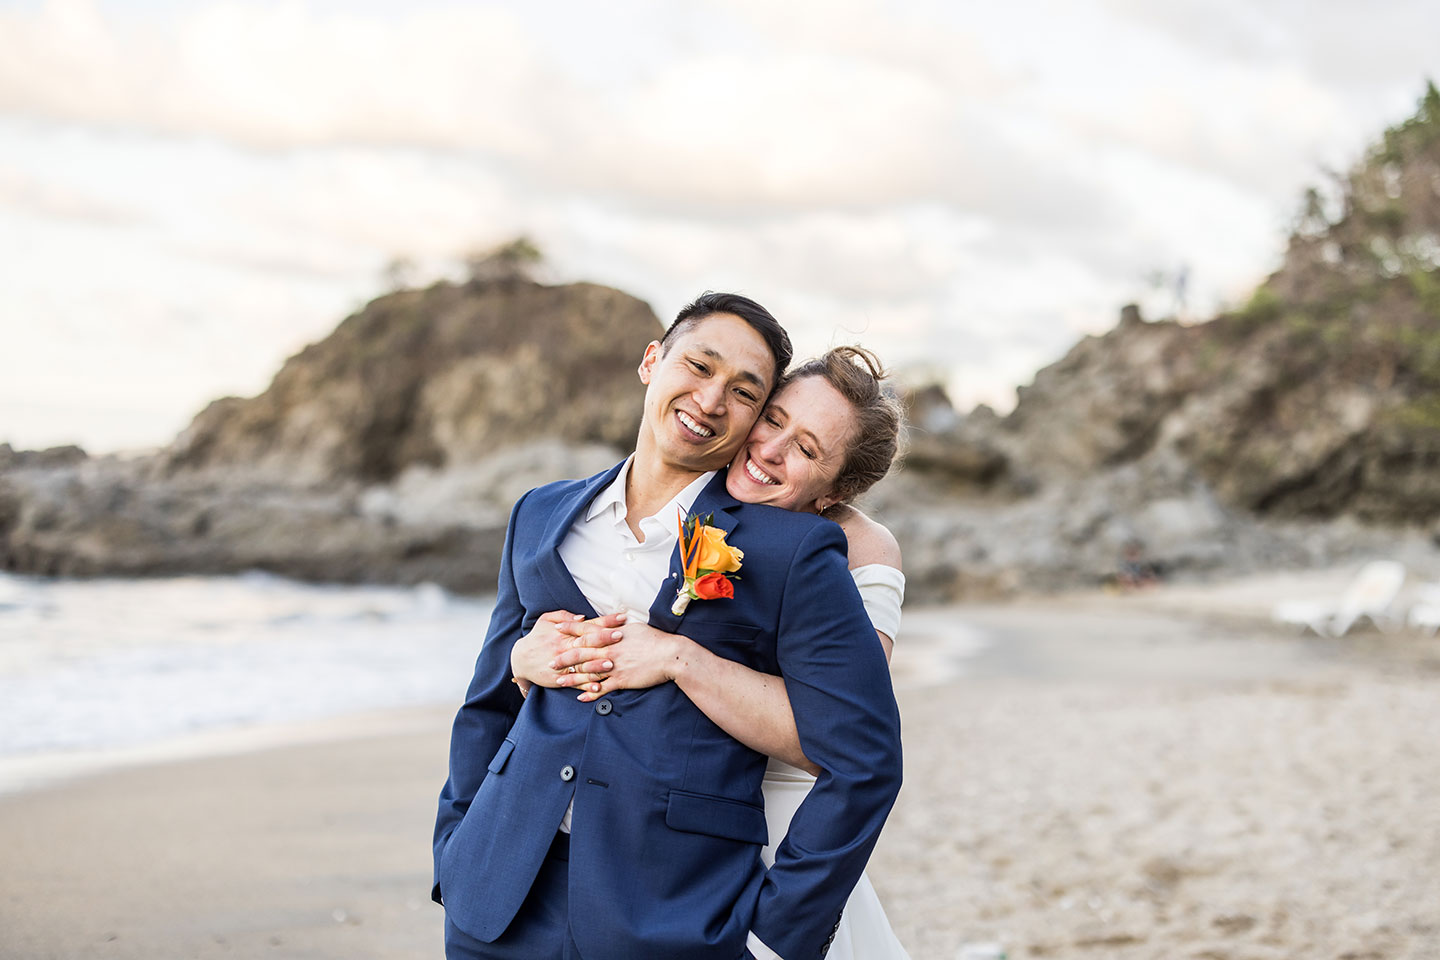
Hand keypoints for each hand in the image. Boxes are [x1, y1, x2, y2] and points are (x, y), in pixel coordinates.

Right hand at [510, 610, 626, 695]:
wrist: (519, 660)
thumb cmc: (536, 638)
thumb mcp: (545, 621)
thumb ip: (564, 616)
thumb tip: (582, 617)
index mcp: (564, 633)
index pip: (588, 625)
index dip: (605, 621)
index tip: (621, 618)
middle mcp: (564, 648)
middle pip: (587, 643)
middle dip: (604, 639)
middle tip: (621, 636)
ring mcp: (563, 665)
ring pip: (582, 665)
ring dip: (597, 664)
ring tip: (612, 663)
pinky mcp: (560, 679)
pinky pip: (575, 682)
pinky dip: (586, 685)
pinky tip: (599, 687)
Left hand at [549, 620, 691, 700]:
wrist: (670, 655)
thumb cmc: (654, 639)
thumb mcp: (635, 627)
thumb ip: (619, 626)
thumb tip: (612, 621)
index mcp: (612, 634)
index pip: (587, 630)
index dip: (570, 629)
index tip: (557, 629)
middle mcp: (609, 649)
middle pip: (580, 652)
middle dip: (563, 657)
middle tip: (549, 661)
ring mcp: (614, 665)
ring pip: (587, 672)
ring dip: (571, 677)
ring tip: (558, 680)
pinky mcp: (621, 680)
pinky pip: (602, 688)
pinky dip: (590, 692)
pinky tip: (580, 696)